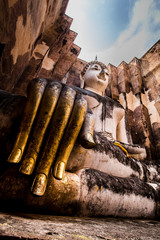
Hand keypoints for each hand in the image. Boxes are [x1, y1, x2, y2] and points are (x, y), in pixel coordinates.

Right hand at [7, 78, 88, 195]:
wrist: (51, 96)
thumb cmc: (66, 117)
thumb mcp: (77, 126)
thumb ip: (84, 133)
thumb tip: (90, 144)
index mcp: (83, 104)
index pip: (74, 130)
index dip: (64, 152)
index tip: (56, 174)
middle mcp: (71, 93)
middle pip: (59, 125)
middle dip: (48, 151)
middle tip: (38, 174)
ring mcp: (55, 86)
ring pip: (44, 118)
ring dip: (34, 143)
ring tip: (26, 168)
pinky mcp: (38, 83)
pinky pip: (31, 107)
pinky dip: (24, 128)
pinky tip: (18, 147)